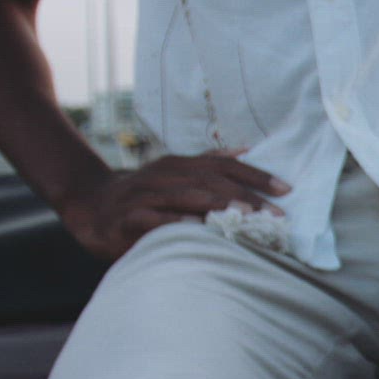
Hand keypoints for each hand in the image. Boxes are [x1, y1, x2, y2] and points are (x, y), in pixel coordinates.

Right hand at [59, 150, 290, 260]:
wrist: (91, 206)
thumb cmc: (145, 193)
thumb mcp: (176, 173)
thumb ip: (208, 163)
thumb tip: (247, 149)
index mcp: (181, 164)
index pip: (225, 166)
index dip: (256, 176)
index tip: (287, 190)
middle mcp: (165, 174)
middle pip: (212, 181)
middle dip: (247, 196)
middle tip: (277, 214)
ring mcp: (146, 195)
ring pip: (187, 197)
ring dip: (219, 206)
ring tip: (247, 217)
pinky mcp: (129, 217)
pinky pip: (156, 219)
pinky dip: (177, 222)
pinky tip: (197, 229)